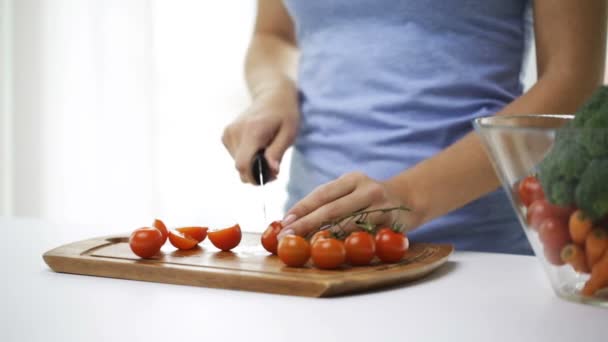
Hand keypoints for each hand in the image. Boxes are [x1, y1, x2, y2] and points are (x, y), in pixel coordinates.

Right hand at [222, 82, 298, 183]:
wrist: (273, 96)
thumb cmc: (285, 114)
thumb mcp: (289, 133)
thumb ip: (278, 152)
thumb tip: (271, 171)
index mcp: (252, 131)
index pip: (243, 164)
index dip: (255, 177)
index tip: (271, 177)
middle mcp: (235, 132)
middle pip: (240, 167)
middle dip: (257, 173)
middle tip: (274, 167)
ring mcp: (228, 133)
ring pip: (238, 164)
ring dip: (253, 165)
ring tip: (267, 153)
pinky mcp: (226, 135)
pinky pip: (235, 157)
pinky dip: (247, 158)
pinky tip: (258, 148)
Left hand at [278, 172, 416, 238]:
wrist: (412, 198)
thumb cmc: (373, 198)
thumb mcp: (354, 190)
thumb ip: (332, 201)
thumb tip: (294, 220)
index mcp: (352, 179)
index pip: (322, 193)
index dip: (302, 208)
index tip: (285, 221)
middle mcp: (366, 190)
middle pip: (331, 209)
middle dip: (306, 224)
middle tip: (288, 236)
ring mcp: (381, 207)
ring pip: (348, 224)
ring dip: (325, 237)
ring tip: (306, 246)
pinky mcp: (391, 224)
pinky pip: (366, 237)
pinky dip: (349, 244)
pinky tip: (335, 251)